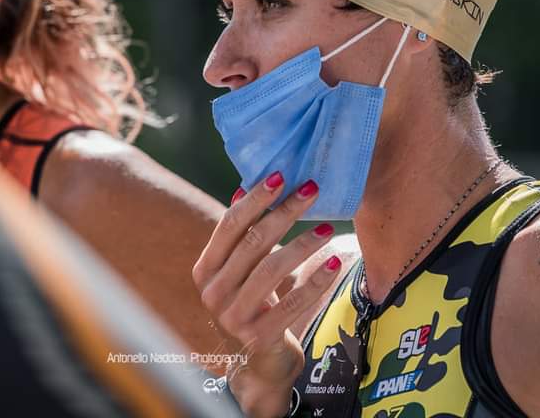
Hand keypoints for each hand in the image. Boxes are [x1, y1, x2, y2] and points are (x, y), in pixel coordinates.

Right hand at [192, 173, 340, 417]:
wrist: (257, 364)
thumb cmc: (253, 305)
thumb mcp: (240, 272)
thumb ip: (241, 238)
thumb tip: (243, 188)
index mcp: (204, 270)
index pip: (229, 226)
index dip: (255, 199)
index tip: (281, 175)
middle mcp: (212, 293)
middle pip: (253, 242)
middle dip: (285, 212)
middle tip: (312, 190)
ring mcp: (233, 317)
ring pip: (273, 269)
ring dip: (304, 243)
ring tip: (328, 226)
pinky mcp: (258, 337)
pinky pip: (293, 302)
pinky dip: (316, 280)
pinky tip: (334, 263)